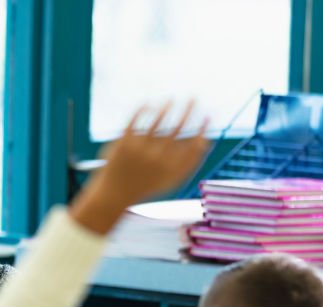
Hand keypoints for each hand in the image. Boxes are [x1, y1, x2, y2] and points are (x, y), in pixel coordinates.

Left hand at [71, 102, 211, 234]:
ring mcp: (139, 150)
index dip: (202, 129)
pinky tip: (150, 102)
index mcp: (170, 169)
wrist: (114, 194)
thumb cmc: (147, 184)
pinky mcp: (123, 143)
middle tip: (194, 97)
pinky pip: (136, 120)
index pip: (192, 145)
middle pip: (177, 129)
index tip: (208, 115)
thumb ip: (190, 163)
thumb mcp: (171, 179)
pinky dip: (144, 109)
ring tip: (173, 98)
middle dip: (189, 110)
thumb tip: (207, 141)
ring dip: (167, 107)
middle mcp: (157, 159)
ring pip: (157, 121)